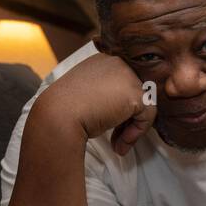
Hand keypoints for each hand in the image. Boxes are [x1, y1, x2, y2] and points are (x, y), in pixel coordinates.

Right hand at [30, 53, 156, 155]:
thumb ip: (105, 95)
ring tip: (117, 146)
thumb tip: (123, 109)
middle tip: (115, 138)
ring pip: (143, 105)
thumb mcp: (87, 95)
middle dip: (127, 118)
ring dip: (131, 128)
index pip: (122, 83)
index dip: (118, 106)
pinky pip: (147, 116)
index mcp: (102, 60)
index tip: (110, 124)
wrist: (57, 116)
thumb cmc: (64, 109)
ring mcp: (128, 76)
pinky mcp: (135, 93)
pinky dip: (136, 133)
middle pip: (134, 92)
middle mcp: (117, 62)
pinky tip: (120, 144)